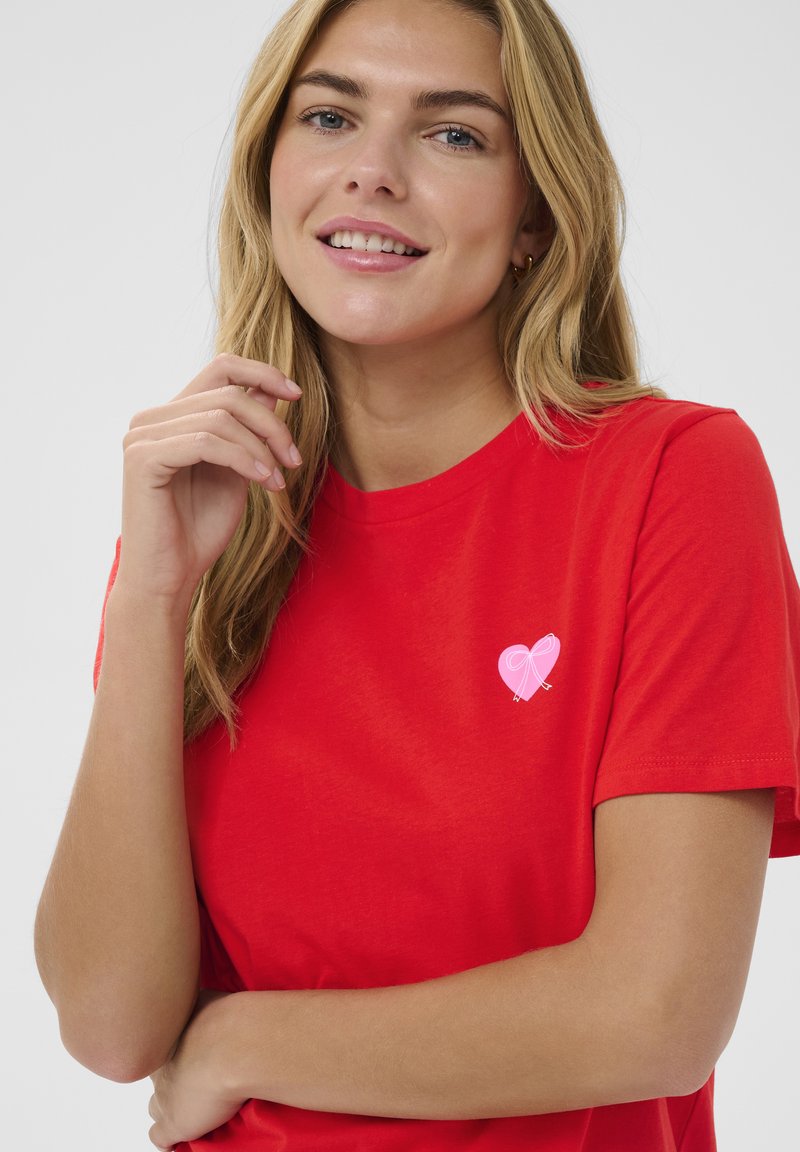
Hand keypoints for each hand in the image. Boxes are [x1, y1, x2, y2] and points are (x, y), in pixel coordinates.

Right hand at [116, 353, 303, 608]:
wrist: (169, 579)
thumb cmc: (199, 531)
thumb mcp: (236, 472)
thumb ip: (247, 433)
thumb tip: (271, 391)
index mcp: (173, 417)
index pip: (220, 368)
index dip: (262, 373)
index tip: (297, 395)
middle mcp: (151, 419)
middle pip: (228, 394)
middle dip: (271, 425)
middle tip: (294, 460)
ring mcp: (142, 436)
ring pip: (220, 417)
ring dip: (260, 447)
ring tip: (277, 479)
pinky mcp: (142, 458)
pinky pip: (205, 442)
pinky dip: (242, 458)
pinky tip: (262, 480)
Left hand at [148, 990, 246, 1150]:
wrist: (233, 1046)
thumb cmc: (226, 1017)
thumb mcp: (208, 996)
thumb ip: (200, 1000)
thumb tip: (205, 997)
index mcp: (168, 1037)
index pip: (162, 1048)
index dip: (178, 1052)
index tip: (194, 1052)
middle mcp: (162, 1064)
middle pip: (157, 1075)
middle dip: (170, 1077)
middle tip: (194, 1076)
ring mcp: (165, 1095)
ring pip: (156, 1105)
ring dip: (169, 1106)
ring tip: (190, 1106)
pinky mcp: (174, 1122)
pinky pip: (160, 1137)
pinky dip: (168, 1138)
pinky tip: (178, 1138)